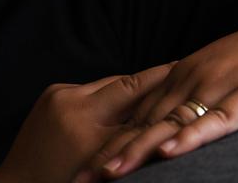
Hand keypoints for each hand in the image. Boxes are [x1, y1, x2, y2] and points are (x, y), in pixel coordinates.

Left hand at [0, 62, 173, 182]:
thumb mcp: (106, 169)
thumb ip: (130, 141)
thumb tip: (163, 119)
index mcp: (89, 131)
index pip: (136, 97)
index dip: (165, 82)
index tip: (186, 70)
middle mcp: (74, 107)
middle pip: (126, 84)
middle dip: (154, 78)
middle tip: (180, 70)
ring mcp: (59, 96)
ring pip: (107, 84)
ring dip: (129, 88)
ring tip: (157, 86)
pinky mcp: (51, 93)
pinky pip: (89, 90)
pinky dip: (107, 95)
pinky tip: (123, 100)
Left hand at [79, 14, 237, 180]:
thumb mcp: (216, 76)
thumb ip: (189, 99)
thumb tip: (163, 128)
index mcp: (180, 77)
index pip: (136, 116)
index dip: (106, 143)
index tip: (79, 167)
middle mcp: (191, 80)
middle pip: (143, 124)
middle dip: (110, 154)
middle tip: (80, 180)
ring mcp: (218, 87)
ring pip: (170, 124)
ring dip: (137, 150)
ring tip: (109, 172)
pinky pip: (215, 121)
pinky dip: (191, 136)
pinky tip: (170, 151)